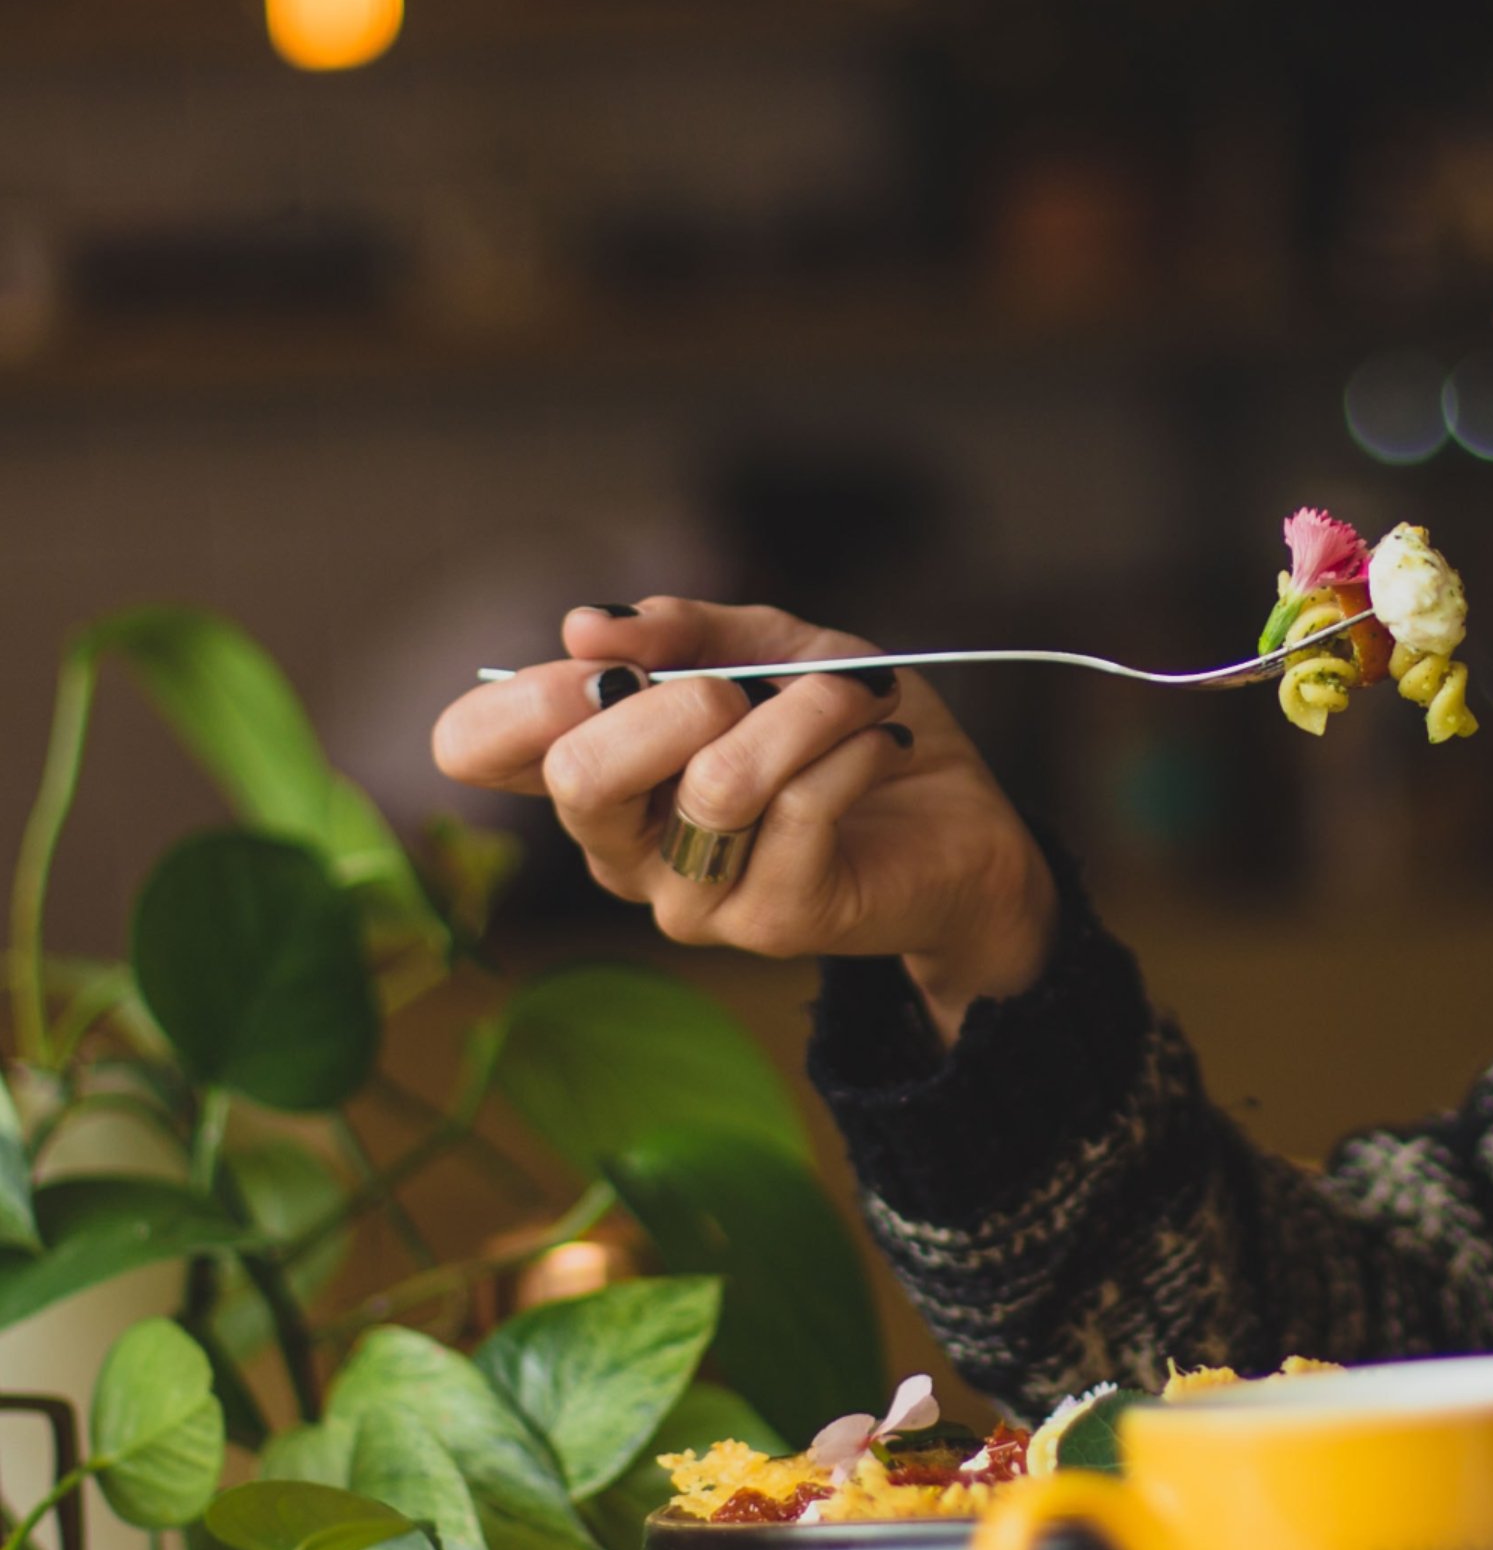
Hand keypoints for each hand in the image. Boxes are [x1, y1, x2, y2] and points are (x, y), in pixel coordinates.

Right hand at [432, 600, 1056, 1044]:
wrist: (961, 826)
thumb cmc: (848, 733)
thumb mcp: (771, 650)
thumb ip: (684, 630)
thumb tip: (587, 627)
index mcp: (595, 776)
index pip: (475, 748)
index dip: (528, 693)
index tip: (613, 659)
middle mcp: (621, 850)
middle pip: (579, 774)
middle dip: (674, 700)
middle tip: (745, 686)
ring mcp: (690, 899)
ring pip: (716, 784)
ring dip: (804, 713)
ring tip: (858, 695)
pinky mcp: (773, 922)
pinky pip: (802, 808)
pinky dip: (853, 748)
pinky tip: (883, 742)